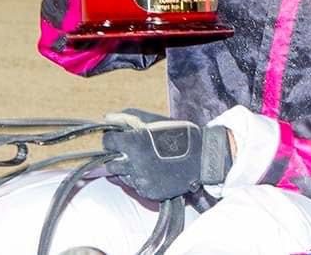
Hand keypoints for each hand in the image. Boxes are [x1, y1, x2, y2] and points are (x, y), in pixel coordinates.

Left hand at [103, 109, 231, 200]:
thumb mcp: (155, 121)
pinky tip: (154, 170)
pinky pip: (136, 186)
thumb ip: (129, 118)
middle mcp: (134, 164)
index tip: (117, 138)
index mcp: (134, 142)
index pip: (107, 142)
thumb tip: (108, 117)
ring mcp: (141, 180)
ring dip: (129, 169)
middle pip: (110, 163)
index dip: (112, 139)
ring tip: (146, 161)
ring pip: (122, 176)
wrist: (202, 158)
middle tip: (130, 151)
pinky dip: (141, 179)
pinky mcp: (148, 192)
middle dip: (116, 157)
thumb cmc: (180, 135)